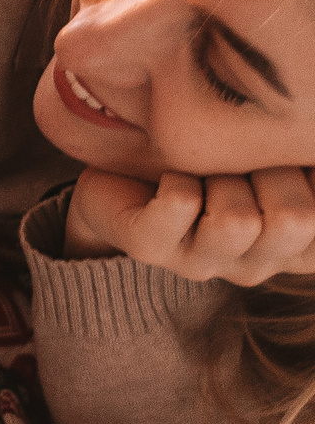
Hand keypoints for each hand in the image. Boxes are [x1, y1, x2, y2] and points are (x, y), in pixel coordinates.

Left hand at [64, 166, 314, 283]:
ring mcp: (201, 263)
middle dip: (270, 173)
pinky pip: (182, 204)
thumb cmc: (221, 158)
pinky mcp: (150, 247)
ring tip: (204, 174)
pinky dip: (178, 177)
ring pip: (236, 221)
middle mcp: (257, 265)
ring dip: (220, 179)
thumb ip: (305, 162)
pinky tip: (170, 179)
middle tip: (239, 166)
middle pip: (296, 222)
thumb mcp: (281, 159)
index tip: (289, 165)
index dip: (311, 179)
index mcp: (298, 247)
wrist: (126, 164)